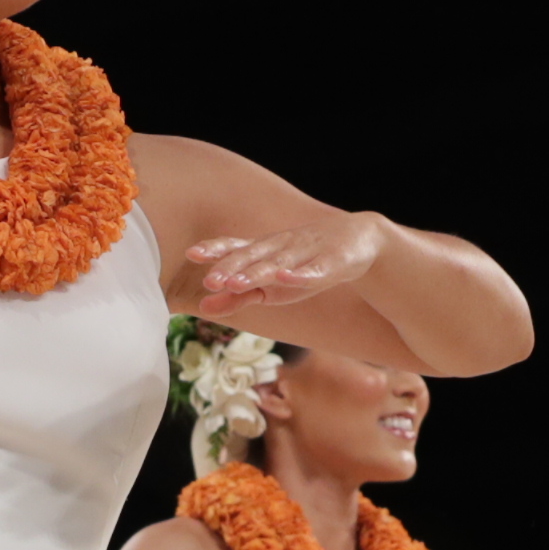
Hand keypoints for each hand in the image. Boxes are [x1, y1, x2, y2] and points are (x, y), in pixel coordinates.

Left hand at [188, 206, 387, 317]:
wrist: (356, 242)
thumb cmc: (302, 266)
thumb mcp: (269, 285)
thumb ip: (237, 296)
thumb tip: (203, 307)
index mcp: (264, 251)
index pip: (235, 248)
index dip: (215, 250)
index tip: (192, 254)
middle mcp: (280, 248)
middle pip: (252, 256)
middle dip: (230, 268)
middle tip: (210, 280)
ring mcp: (305, 254)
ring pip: (278, 264)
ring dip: (257, 272)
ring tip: (237, 282)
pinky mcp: (330, 263)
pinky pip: (314, 270)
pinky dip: (301, 274)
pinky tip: (288, 278)